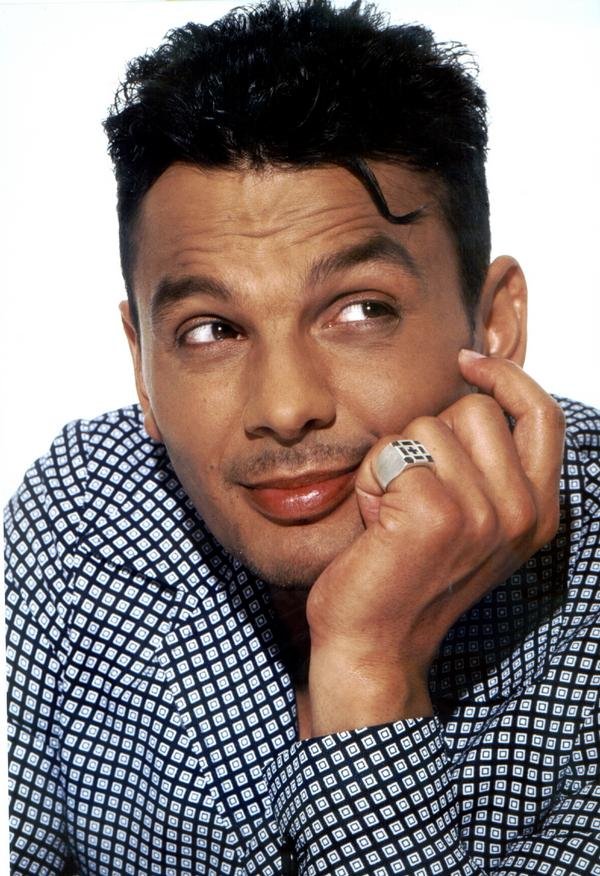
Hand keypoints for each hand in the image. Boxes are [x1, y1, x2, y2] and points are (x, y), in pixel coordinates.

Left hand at [304, 351, 564, 735]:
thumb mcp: (470, 522)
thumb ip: (488, 467)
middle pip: (472, 409)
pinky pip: (391, 452)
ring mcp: (483, 515)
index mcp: (537, 513)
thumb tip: (476, 390)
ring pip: (425, 425)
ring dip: (393, 461)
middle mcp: (521, 513)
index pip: (543, 415)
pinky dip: (369, 481)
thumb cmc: (408, 575)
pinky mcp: (436, 514)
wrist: (375, 644)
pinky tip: (372, 524)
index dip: (507, 378)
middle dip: (427, 436)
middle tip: (411, 495)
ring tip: (391, 514)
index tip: (467, 362)